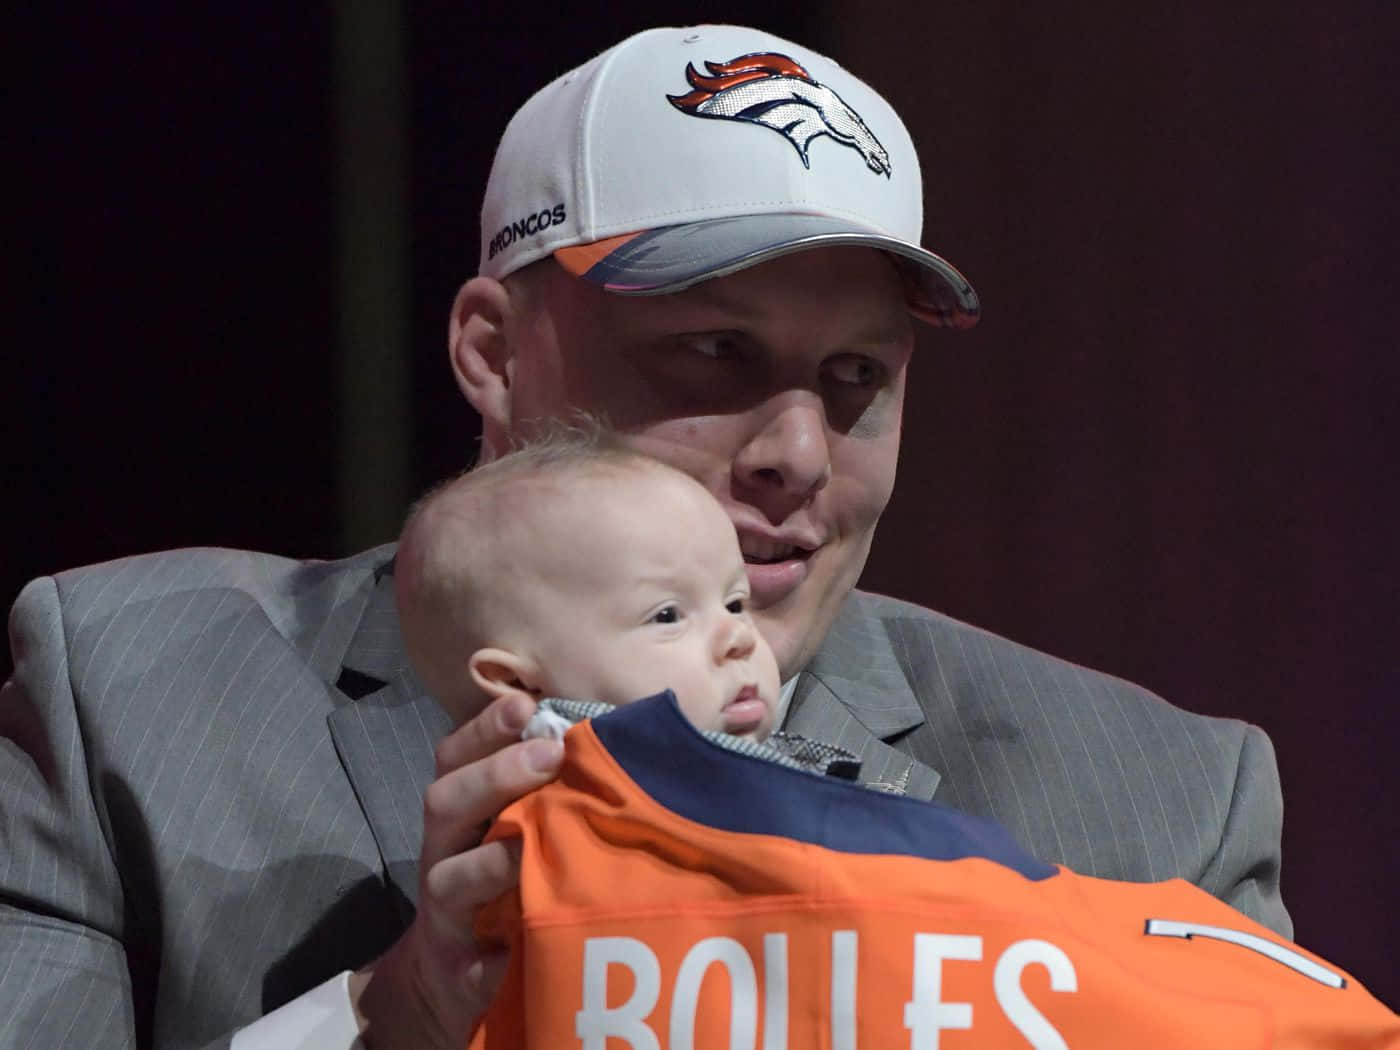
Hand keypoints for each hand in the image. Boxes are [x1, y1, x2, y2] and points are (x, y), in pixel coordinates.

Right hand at [351, 690, 563, 1048]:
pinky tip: (522, 952)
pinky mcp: (458, 972)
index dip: (484, 729)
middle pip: (445, 803)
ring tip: (528, 846)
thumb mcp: (513, 826)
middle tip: (549, 754)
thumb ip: (542, 786)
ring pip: (449, 879)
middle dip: (494, 775)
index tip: (525, 704)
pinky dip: (497, 961)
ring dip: (490, 861)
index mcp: (459, 812)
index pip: (455, 758)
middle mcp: (443, 854)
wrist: (454, 975)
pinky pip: (473, 967)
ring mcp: (445, 913)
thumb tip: (607, 733)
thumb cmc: (502, 881)